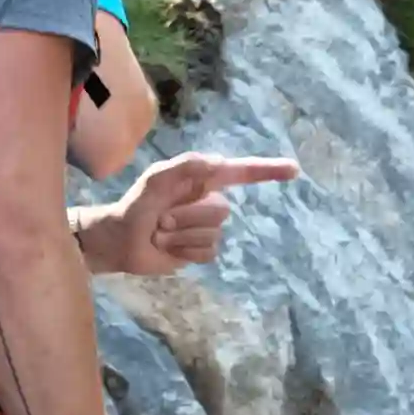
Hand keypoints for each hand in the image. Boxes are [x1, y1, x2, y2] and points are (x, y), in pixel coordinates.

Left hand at [83, 153, 297, 279]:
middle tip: (161, 218)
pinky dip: (183, 251)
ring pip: (213, 234)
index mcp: (203, 180)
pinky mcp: (201, 250)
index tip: (294, 170)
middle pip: (221, 211)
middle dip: (187, 216)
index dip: (268, 171)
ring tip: (160, 232)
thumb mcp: (155, 179)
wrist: (119, 240)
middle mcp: (210, 201)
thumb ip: (185, 166)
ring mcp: (207, 228)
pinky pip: (207, 252)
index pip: (242, 173)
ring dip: (180, 234)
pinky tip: (167, 247)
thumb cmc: (135, 204)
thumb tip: (220, 162)